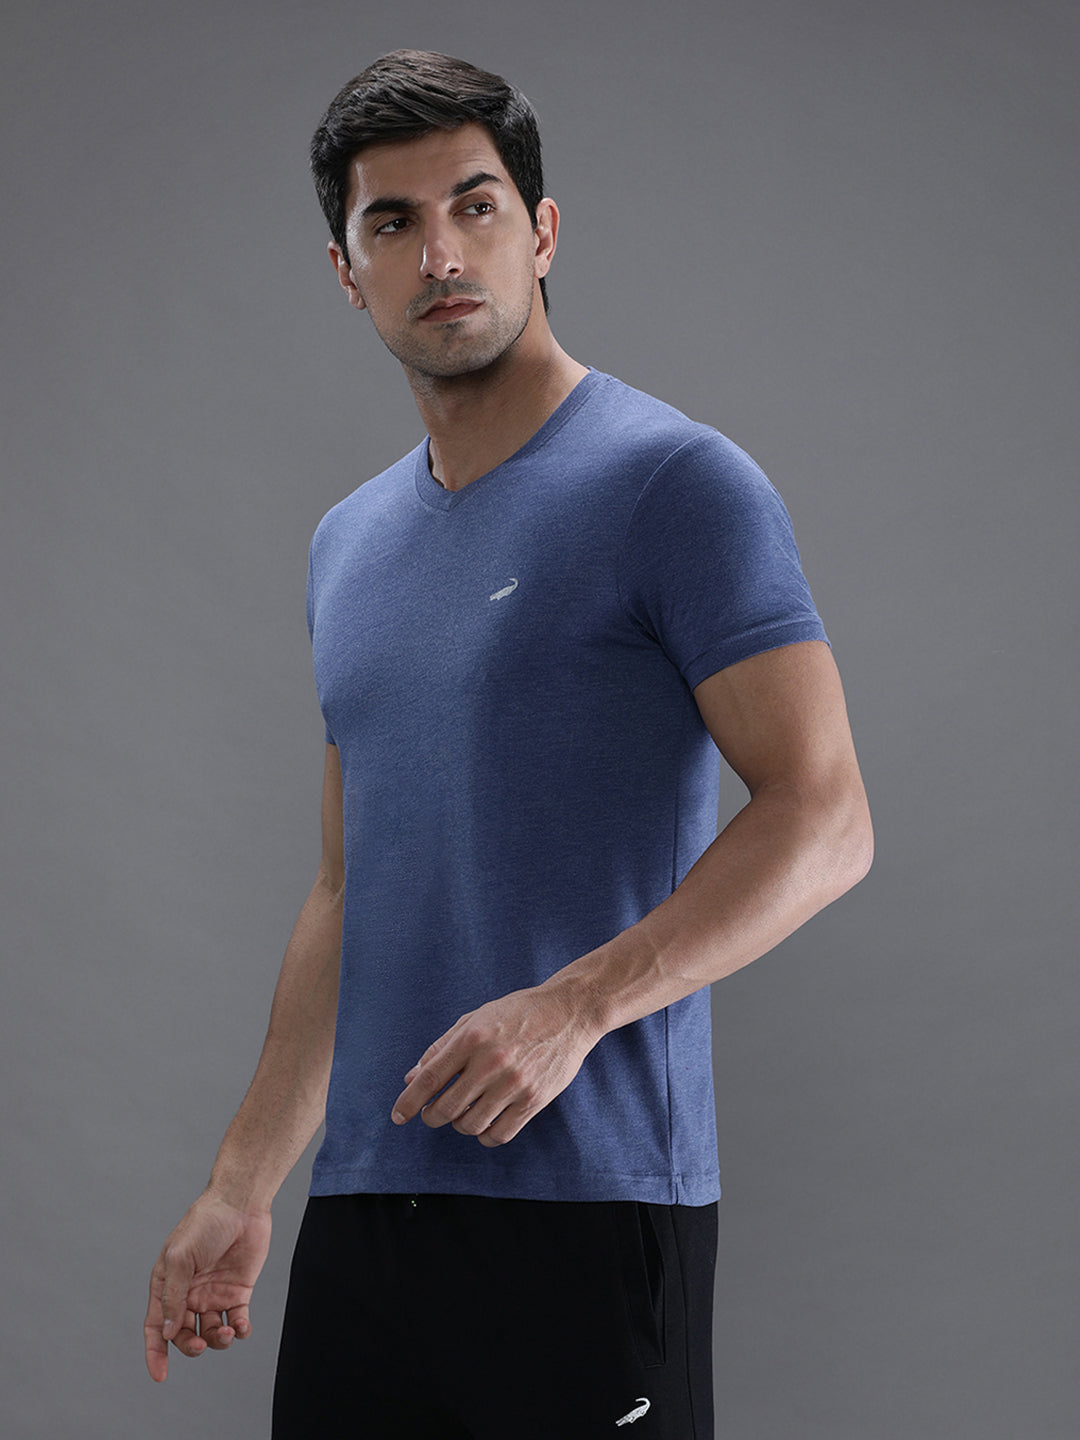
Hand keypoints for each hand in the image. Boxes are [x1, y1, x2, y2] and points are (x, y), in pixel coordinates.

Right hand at [144, 1191, 272, 1381]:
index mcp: (167, 1285)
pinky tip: (240, 1327)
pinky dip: (239, 1331)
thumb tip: (169, 1334)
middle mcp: (189, 1294)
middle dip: (190, 1347)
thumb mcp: (180, 1258)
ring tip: (226, 1333)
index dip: (155, 1353)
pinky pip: (237, 1321)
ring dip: (217, 1341)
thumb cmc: (204, 1224)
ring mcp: (214, 1294)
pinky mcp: (238, 1292)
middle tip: (200, 1344)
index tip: (160, 1376)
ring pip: (211, 1333)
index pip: (156, 1327)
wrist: (240, 1203)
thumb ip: (174, 1296)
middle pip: (184, 1335)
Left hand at [390, 982, 598, 1146]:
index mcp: (472, 1038)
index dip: (408, 1101)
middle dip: (431, 1116)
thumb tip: (412, 1078)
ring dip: (459, 1124)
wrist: (568, 1012)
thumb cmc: (518, 1012)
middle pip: (446, 1108)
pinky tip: (484, 1124)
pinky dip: (485, 1136)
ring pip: (470, 1125)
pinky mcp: (534, 1099)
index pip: (430, 1079)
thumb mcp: (475, 1018)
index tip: (398, 1116)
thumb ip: (442, 1047)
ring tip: (464, 1111)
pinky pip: (499, 1134)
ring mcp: (514, 1083)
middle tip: (432, 1112)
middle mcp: (491, 1062)